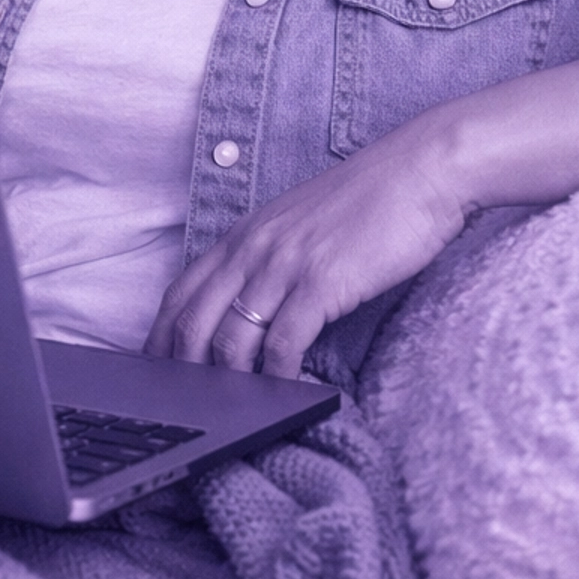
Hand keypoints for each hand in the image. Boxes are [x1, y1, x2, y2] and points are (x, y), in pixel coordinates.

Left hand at [144, 106, 472, 377]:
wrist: (421, 169)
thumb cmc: (371, 200)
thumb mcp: (302, 223)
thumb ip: (272, 258)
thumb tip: (254, 307)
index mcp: (245, 234)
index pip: (180, 292)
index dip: (160, 337)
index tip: (156, 371)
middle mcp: (255, 248)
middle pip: (194, 321)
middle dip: (183, 370)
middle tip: (186, 405)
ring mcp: (285, 265)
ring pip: (232, 338)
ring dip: (230, 381)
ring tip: (236, 408)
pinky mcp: (322, 283)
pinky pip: (283, 343)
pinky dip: (278, 376)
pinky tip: (284, 392)